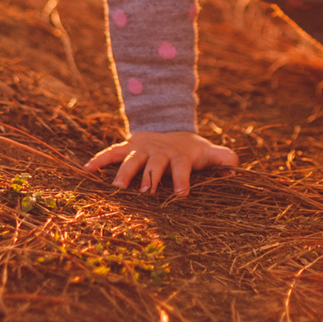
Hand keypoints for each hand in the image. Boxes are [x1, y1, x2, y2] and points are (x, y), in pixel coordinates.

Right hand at [84, 130, 238, 198]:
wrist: (168, 127)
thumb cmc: (190, 150)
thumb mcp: (206, 152)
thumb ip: (222, 158)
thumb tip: (236, 168)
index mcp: (179, 155)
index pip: (181, 167)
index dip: (182, 179)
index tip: (182, 194)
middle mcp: (159, 152)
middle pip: (153, 165)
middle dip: (149, 177)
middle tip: (145, 192)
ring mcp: (141, 149)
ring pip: (131, 160)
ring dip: (124, 172)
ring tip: (116, 188)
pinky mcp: (127, 148)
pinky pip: (111, 153)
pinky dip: (98, 161)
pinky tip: (86, 171)